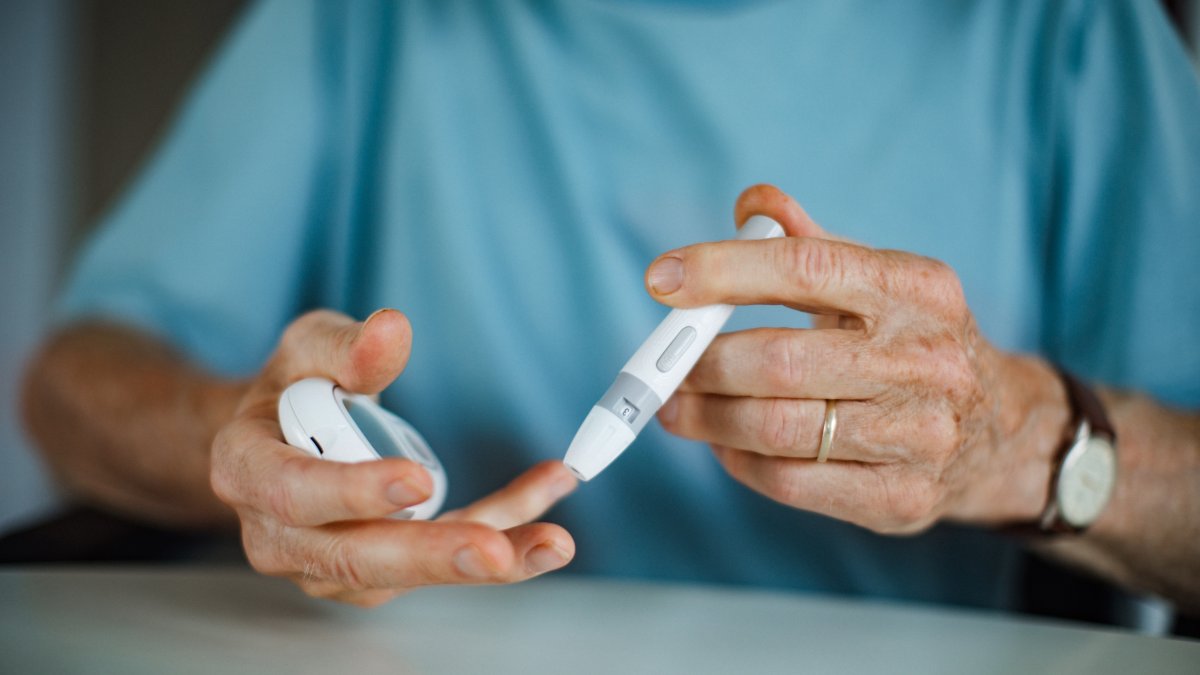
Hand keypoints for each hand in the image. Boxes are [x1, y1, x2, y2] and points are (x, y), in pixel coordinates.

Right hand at [210, 309, 576, 605]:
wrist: (280, 439)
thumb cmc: (292, 390)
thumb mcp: (308, 348)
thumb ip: (345, 345)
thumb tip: (392, 329)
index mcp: (247, 470)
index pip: (293, 492)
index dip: (352, 491)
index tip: (416, 480)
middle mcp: (280, 534)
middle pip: (354, 558)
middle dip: (431, 557)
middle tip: (496, 551)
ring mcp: (327, 564)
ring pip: (407, 575)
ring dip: (484, 559)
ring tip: (550, 543)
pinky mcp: (377, 574)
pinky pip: (439, 557)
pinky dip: (499, 530)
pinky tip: (546, 504)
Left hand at [647, 185, 1067, 533]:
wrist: (1001, 432)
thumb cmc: (912, 342)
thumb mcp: (881, 280)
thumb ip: (812, 244)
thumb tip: (752, 203)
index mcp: (915, 289)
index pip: (805, 267)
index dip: (723, 270)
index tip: (662, 279)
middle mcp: (924, 360)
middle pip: (779, 362)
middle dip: (703, 365)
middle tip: (665, 367)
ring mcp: (918, 435)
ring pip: (776, 428)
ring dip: (708, 417)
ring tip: (679, 407)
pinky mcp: (899, 498)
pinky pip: (789, 482)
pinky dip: (738, 461)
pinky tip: (725, 444)